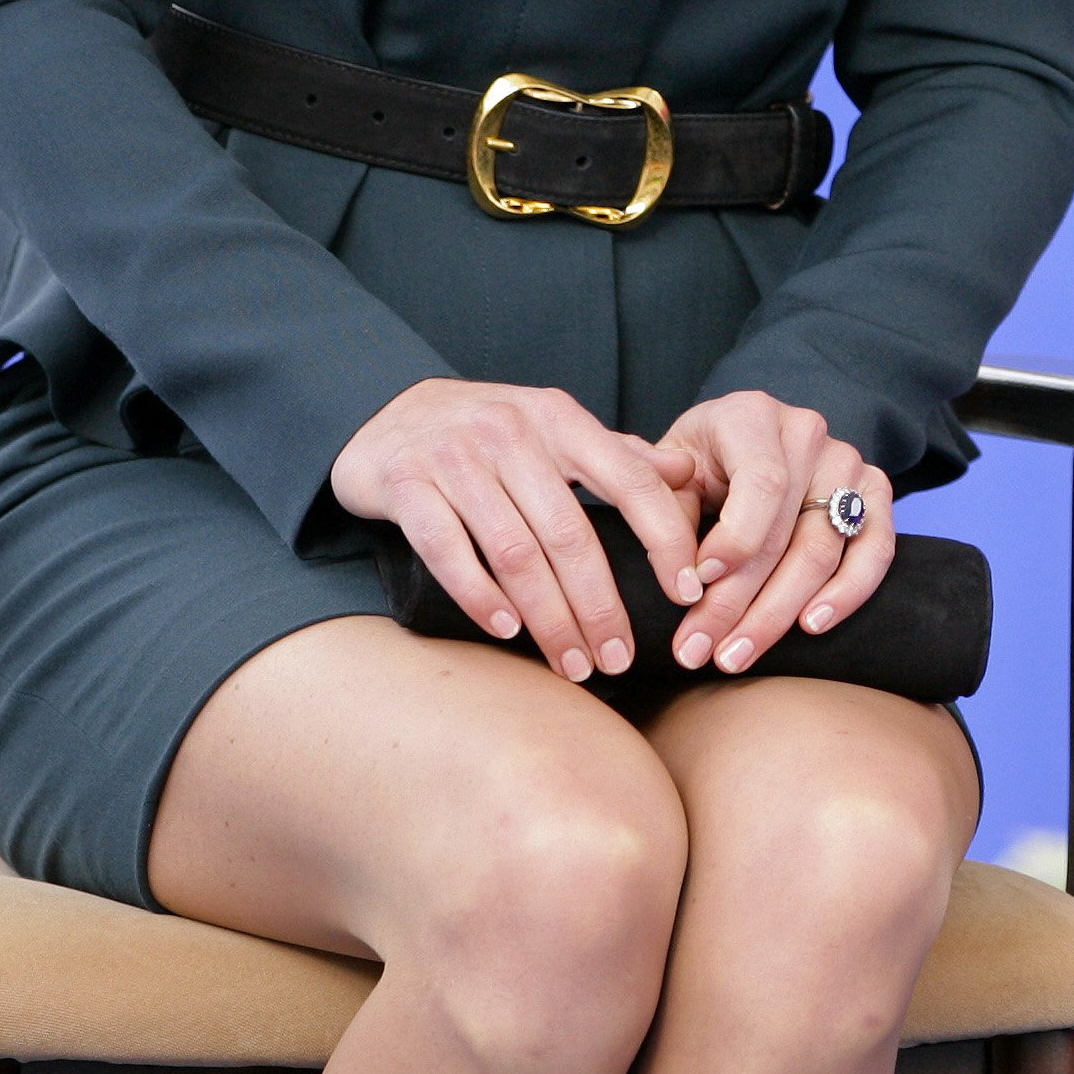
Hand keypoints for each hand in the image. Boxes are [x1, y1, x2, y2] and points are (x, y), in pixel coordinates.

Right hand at [329, 378, 706, 682]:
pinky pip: (447, 550)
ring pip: (515, 552)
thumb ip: (617, 453)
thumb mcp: (554, 427)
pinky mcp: (406, 484)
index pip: (631, 480)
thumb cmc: (487, 430)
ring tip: (573, 663)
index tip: (687, 593)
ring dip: (548, 618)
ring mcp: (455, 458)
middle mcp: (512, 433)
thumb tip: (686, 472)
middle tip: (619, 658)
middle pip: (571, 533)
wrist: (386, 410)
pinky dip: (480, 597)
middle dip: (600, 606)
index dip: (665, 539)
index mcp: (560, 419)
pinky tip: (507, 632)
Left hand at [656, 390, 894, 676]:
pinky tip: (811, 625)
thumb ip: (660, 513)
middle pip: (788, 530)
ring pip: (825, 549)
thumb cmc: (692, 467)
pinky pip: (875, 548)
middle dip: (741, 600)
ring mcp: (846, 461)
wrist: (731, 449)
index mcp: (750, 416)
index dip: (735, 541)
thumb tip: (681, 579)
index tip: (695, 587)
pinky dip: (847, 593)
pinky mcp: (873, 491)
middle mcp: (806, 432)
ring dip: (779, 612)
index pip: (762, 482)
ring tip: (736, 654)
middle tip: (701, 651)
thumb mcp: (663, 476)